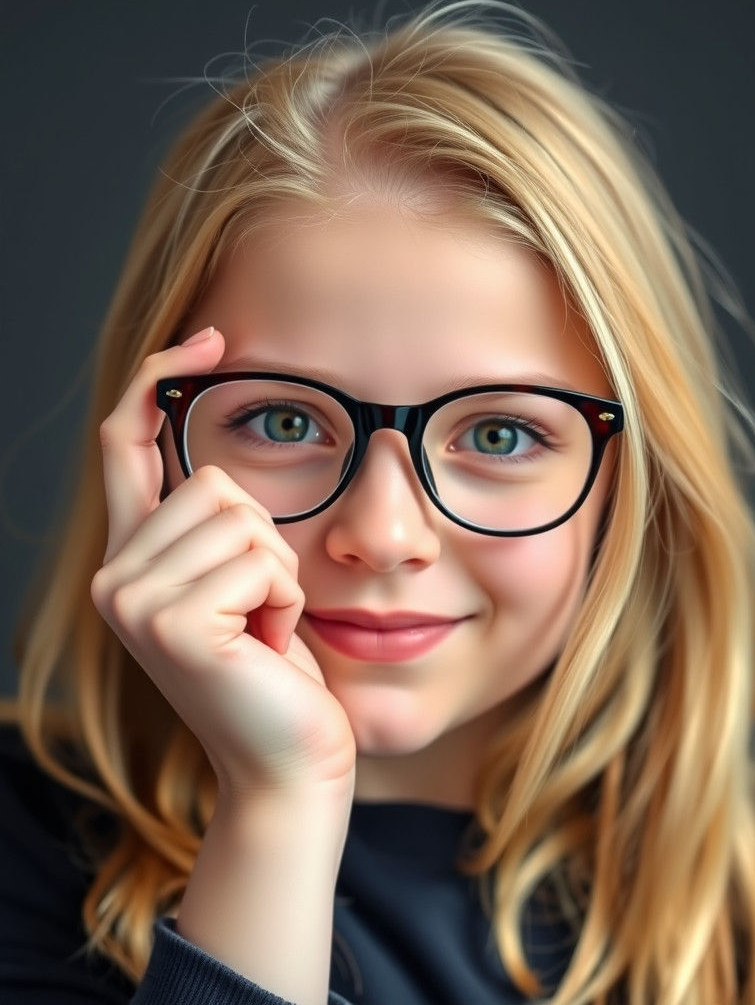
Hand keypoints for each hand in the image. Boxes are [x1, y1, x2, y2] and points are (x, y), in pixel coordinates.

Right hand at [90, 327, 356, 800]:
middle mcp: (116, 576)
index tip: (211, 340)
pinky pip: (262, 560)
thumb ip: (218, 525)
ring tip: (263, 630)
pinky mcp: (173, 624)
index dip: (158, 381)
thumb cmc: (276, 672)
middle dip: (266, 541)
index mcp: (132, 560)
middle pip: (213, 481)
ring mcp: (134, 600)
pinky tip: (267, 647)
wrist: (289, 762)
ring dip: (279, 573)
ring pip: (241, 515)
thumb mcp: (244, 583)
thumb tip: (223, 452)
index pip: (125, 444)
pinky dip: (286, 600)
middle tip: (260, 611)